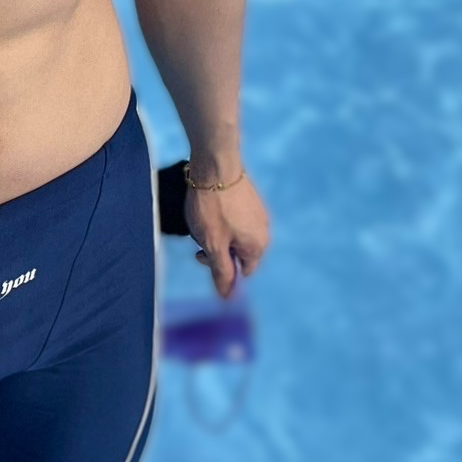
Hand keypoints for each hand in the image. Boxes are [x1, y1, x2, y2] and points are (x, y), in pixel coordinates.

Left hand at [185, 172, 269, 297]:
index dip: (221, 269)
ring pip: (234, 234)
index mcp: (258, 246)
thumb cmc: (213, 206)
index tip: (202, 253)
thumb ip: (221, 272)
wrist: (215, 164)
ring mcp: (257, 212)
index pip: (242, 272)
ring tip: (202, 219)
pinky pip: (235, 218)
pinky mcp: (248, 198)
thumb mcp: (213, 244)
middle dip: (217, 249)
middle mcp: (263, 230)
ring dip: (217, 233)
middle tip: (199, 236)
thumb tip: (227, 297)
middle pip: (238, 252)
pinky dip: (221, 218)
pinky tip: (208, 207)